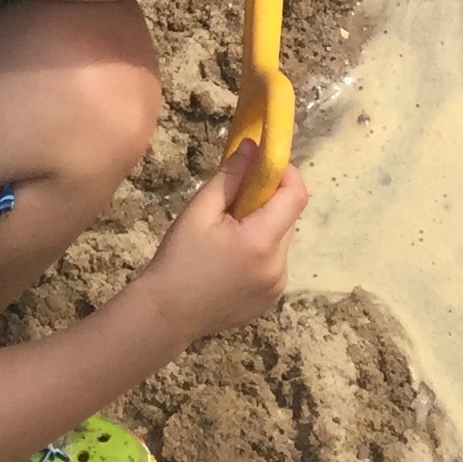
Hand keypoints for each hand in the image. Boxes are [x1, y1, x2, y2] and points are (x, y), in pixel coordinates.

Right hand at [137, 142, 308, 341]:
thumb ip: (231, 176)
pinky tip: (231, 260)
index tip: (261, 167)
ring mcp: (277, 287)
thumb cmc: (179, 259)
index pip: (296, 195)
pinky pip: (275, 262)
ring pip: (282, 239)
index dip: (285, 173)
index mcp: (261, 242)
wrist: (166, 315)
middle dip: (267, 202)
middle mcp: (278, 266)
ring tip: (228, 236)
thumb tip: (254, 146)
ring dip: (264, 227)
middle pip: (288, 217)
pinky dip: (261, 252)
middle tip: (233, 203)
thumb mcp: (200, 211)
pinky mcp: (271, 299)